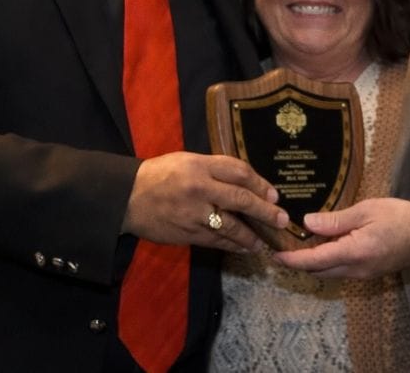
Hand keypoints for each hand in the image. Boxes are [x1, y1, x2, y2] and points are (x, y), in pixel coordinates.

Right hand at [122, 152, 287, 252]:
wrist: (127, 197)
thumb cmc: (160, 174)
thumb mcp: (187, 161)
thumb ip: (214, 169)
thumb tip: (246, 182)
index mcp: (200, 165)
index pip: (239, 172)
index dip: (260, 184)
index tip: (274, 194)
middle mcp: (200, 188)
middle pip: (241, 199)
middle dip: (265, 211)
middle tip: (282, 220)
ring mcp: (194, 213)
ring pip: (232, 226)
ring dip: (251, 235)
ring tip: (264, 241)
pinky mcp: (188, 234)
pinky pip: (216, 241)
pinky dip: (233, 246)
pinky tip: (244, 248)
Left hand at [274, 198, 409, 278]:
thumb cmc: (398, 217)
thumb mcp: (366, 210)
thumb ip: (336, 220)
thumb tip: (308, 223)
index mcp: (354, 252)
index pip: (314, 260)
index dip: (292, 260)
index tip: (275, 256)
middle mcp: (356, 269)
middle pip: (318, 271)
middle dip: (299, 263)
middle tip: (282, 248)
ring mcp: (363, 274)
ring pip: (329, 273)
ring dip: (313, 263)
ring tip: (301, 245)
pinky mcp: (369, 273)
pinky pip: (341, 271)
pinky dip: (328, 262)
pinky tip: (325, 246)